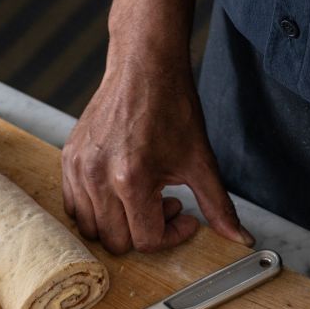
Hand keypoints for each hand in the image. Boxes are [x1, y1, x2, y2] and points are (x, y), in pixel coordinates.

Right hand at [61, 55, 254, 254]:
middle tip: (163, 203)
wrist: (144, 66)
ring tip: (140, 196)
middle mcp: (98, 178)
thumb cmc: (171, 107)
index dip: (171, 235)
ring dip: (119, 223)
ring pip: (91, 229)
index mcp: (131, 180)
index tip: (184, 215)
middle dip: (145, 231)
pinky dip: (97, 209)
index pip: (146, 241)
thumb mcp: (200, 161)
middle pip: (117, 242)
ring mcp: (79, 169)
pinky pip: (74, 207)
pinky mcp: (69, 160)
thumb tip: (240, 239)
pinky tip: (119, 190)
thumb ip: (218, 207)